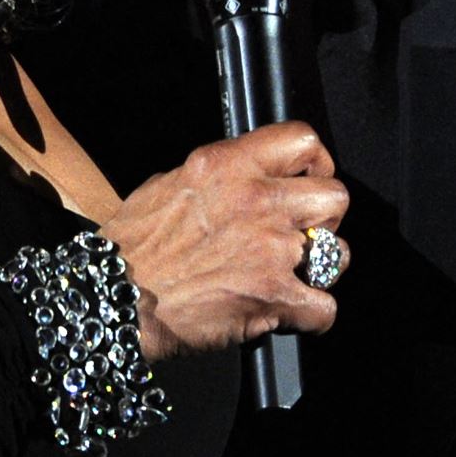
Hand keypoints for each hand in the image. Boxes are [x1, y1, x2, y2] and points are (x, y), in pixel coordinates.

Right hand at [99, 121, 348, 361]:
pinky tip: (293, 314)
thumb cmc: (132, 245)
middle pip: (336, 196)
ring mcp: (270, 249)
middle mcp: (257, 200)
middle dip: (327, 217)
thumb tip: (241, 181)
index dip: (316, 162)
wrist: (116, 298)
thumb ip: (216, 177)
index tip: (307, 180)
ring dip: (321, 267)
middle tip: (304, 231)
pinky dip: (314, 316)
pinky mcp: (273, 297)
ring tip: (296, 275)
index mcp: (230, 165)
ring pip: (339, 253)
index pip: (302, 140)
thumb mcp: (168, 183)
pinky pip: (325, 307)